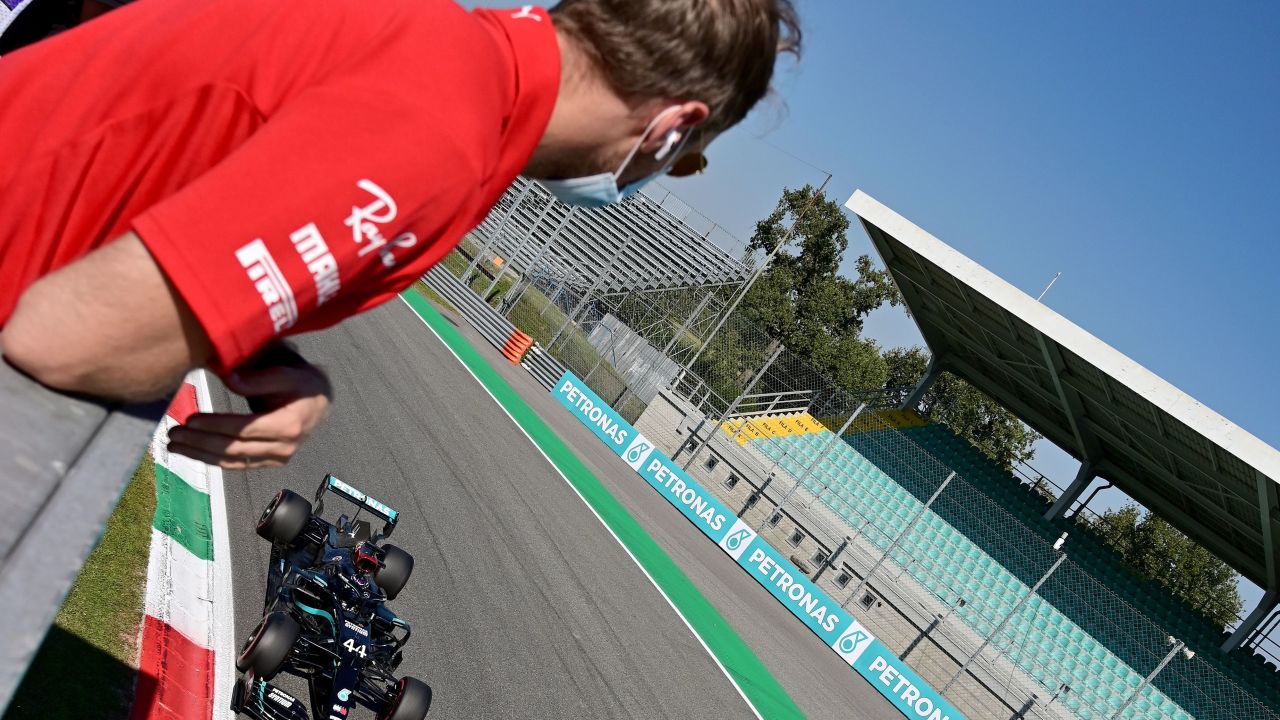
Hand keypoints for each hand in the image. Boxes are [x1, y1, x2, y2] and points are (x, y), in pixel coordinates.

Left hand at [167, 362, 331, 468]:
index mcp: (289, 424)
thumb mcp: (286, 374)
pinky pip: (238, 465)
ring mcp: (278, 458)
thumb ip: (257, 378)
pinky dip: (213, 459)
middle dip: (200, 442)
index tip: (190, 419)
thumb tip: (227, 377)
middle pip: (235, 448)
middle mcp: (285, 447)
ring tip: (174, 445)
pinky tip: (194, 452)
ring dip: (201, 454)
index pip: (245, 429)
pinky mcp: (270, 463)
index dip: (216, 426)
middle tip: (173, 434)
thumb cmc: (302, 384)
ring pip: (233, 461)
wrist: (320, 403)